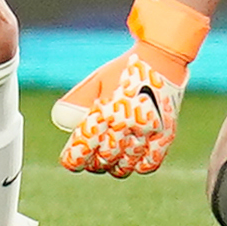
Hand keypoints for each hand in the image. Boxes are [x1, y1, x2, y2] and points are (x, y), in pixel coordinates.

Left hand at [50, 0, 209, 175]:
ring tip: (110, 158)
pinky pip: (149, 164)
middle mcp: (127, 122)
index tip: (69, 160)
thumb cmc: (123, 70)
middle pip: (103, 159)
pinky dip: (137, 165)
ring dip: (113, 166)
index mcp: (106, 108)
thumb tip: (60, 120)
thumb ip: (77, 100)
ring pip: (124, 166)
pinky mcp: (166, 135)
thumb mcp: (95, 81)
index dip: (73, 159)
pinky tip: (131, 157)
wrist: (162, 59)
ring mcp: (148, 131)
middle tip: (91, 157)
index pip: (84, 146)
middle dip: (92, 162)